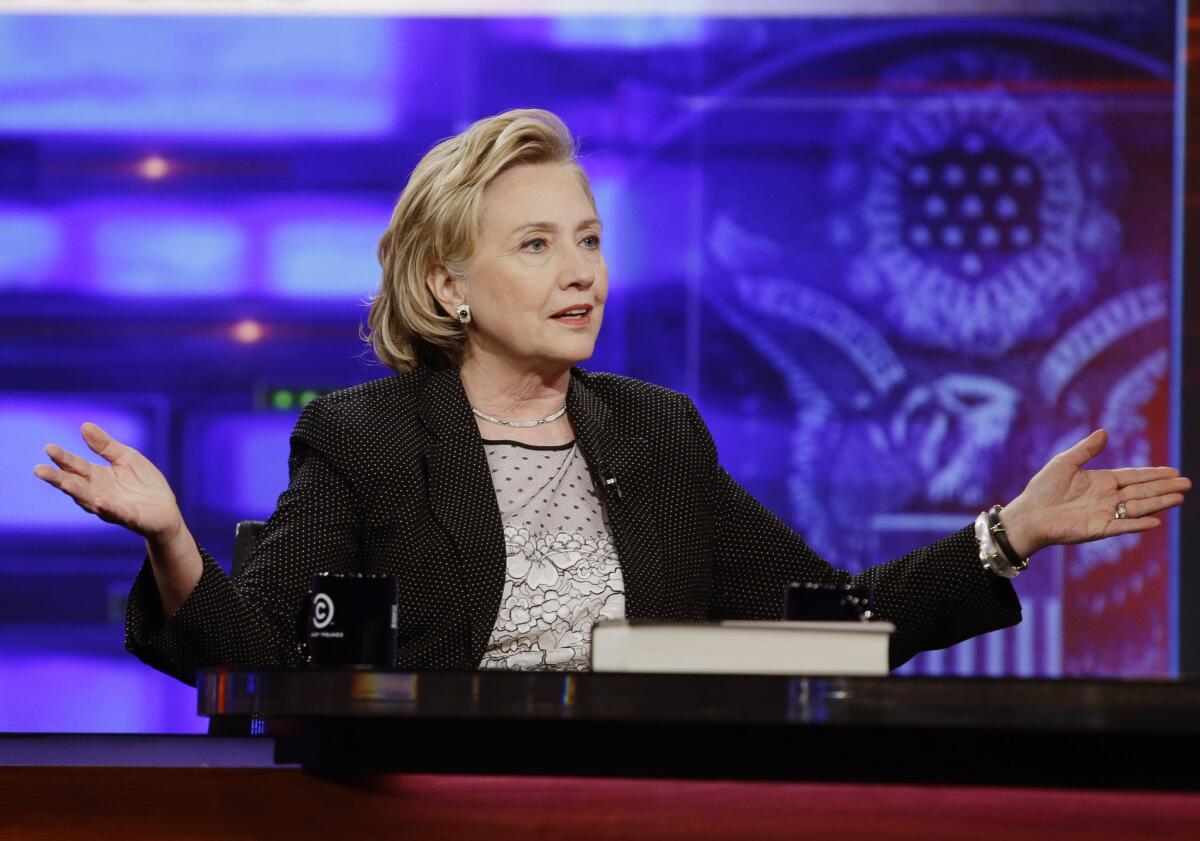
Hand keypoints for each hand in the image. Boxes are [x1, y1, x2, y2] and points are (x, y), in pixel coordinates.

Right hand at [33, 422, 183, 542]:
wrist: (167, 510)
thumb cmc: (143, 483)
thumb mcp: (126, 458)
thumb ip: (106, 445)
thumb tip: (84, 425)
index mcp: (98, 477)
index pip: (76, 466)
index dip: (62, 458)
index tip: (48, 448)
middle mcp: (98, 493)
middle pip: (75, 484)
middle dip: (58, 478)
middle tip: (39, 470)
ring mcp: (111, 507)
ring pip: (89, 500)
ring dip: (77, 492)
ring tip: (65, 483)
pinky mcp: (129, 517)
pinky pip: (117, 513)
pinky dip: (107, 508)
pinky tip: (99, 502)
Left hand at [999, 429, 1190, 557]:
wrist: (1028, 514)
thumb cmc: (1043, 488)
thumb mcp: (1065, 463)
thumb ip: (1086, 449)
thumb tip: (1105, 431)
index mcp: (1101, 481)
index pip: (1134, 476)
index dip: (1153, 474)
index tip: (1173, 471)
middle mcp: (1107, 498)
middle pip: (1142, 491)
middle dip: (1164, 487)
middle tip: (1187, 483)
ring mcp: (1105, 514)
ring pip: (1137, 507)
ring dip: (1158, 502)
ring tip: (1179, 497)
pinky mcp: (1098, 529)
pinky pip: (1122, 526)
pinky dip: (1137, 523)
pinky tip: (1155, 521)